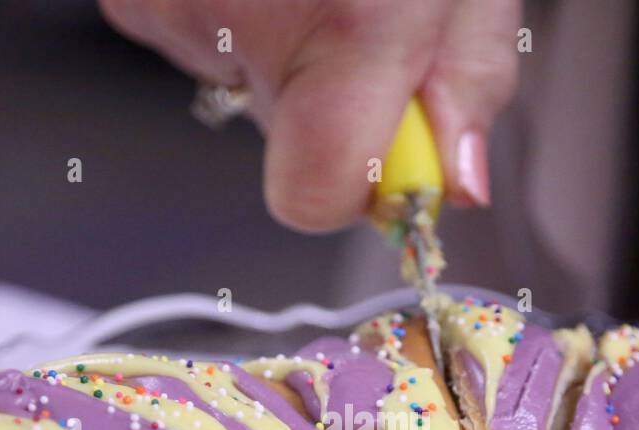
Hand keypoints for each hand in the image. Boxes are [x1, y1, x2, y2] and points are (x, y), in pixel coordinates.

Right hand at [99, 0, 521, 231]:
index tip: (398, 142)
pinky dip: (241, 16)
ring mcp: (167, 3)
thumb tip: (452, 185)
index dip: (361, 186)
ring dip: (288, 51)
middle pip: (285, 146)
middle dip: (336, 104)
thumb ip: (471, 78)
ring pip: (244, 90)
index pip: (317, 200)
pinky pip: (199, 38)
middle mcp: (233, 20)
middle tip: (369, 18)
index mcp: (347, 22)